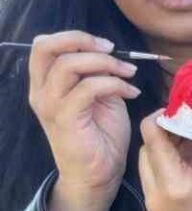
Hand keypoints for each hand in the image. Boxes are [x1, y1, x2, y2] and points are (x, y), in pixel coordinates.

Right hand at [28, 32, 141, 210]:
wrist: (97, 174)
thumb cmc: (101, 135)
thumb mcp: (100, 97)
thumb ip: (97, 75)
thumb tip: (110, 54)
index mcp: (46, 83)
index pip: (44, 44)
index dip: (74, 37)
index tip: (106, 46)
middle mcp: (41, 91)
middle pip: (46, 47)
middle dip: (82, 40)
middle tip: (113, 50)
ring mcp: (50, 105)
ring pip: (68, 65)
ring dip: (105, 63)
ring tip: (129, 74)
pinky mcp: (66, 119)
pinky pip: (88, 89)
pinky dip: (114, 84)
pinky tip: (131, 92)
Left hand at [138, 115, 191, 210]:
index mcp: (173, 186)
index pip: (153, 140)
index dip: (162, 119)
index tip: (181, 110)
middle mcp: (154, 194)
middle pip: (147, 148)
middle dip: (167, 133)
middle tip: (191, 126)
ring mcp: (151, 199)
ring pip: (148, 157)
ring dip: (166, 144)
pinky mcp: (154, 200)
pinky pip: (153, 168)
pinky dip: (167, 156)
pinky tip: (187, 155)